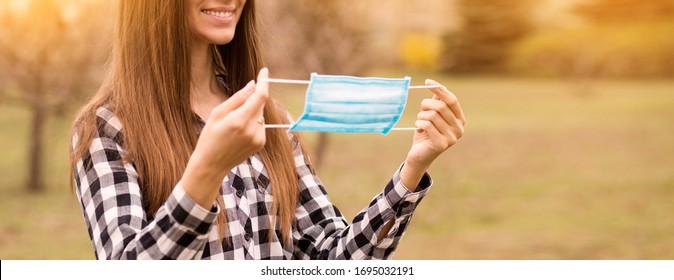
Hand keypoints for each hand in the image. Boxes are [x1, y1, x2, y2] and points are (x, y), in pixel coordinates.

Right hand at [180, 68, 269, 207]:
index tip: (264, 71)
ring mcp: (259, 138)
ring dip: (252, 112)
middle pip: (260, 104)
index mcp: (240, 120)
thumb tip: (253, 84)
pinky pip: (261, 125)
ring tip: (234, 123)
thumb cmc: (209, 137)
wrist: (211, 165)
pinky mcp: (261, 144)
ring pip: (260, 114)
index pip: (260, 96)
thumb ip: (238, 98)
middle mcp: (253, 130)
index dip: (264, 82)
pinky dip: (253, 122)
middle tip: (235, 107)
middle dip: (252, 98)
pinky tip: (239, 132)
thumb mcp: (217, 113)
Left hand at [401, 79, 464, 189]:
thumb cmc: (425, 133)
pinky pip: (427, 125)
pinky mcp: (441, 144)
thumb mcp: (431, 116)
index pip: (451, 100)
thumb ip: (436, 103)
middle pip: (441, 106)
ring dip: (421, 116)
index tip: (427, 81)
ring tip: (419, 123)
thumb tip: (436, 88)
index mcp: (460, 119)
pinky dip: (419, 124)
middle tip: (420, 111)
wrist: (419, 155)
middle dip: (426, 104)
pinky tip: (418, 129)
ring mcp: (452, 138)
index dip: (440, 89)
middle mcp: (459, 128)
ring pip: (432, 115)